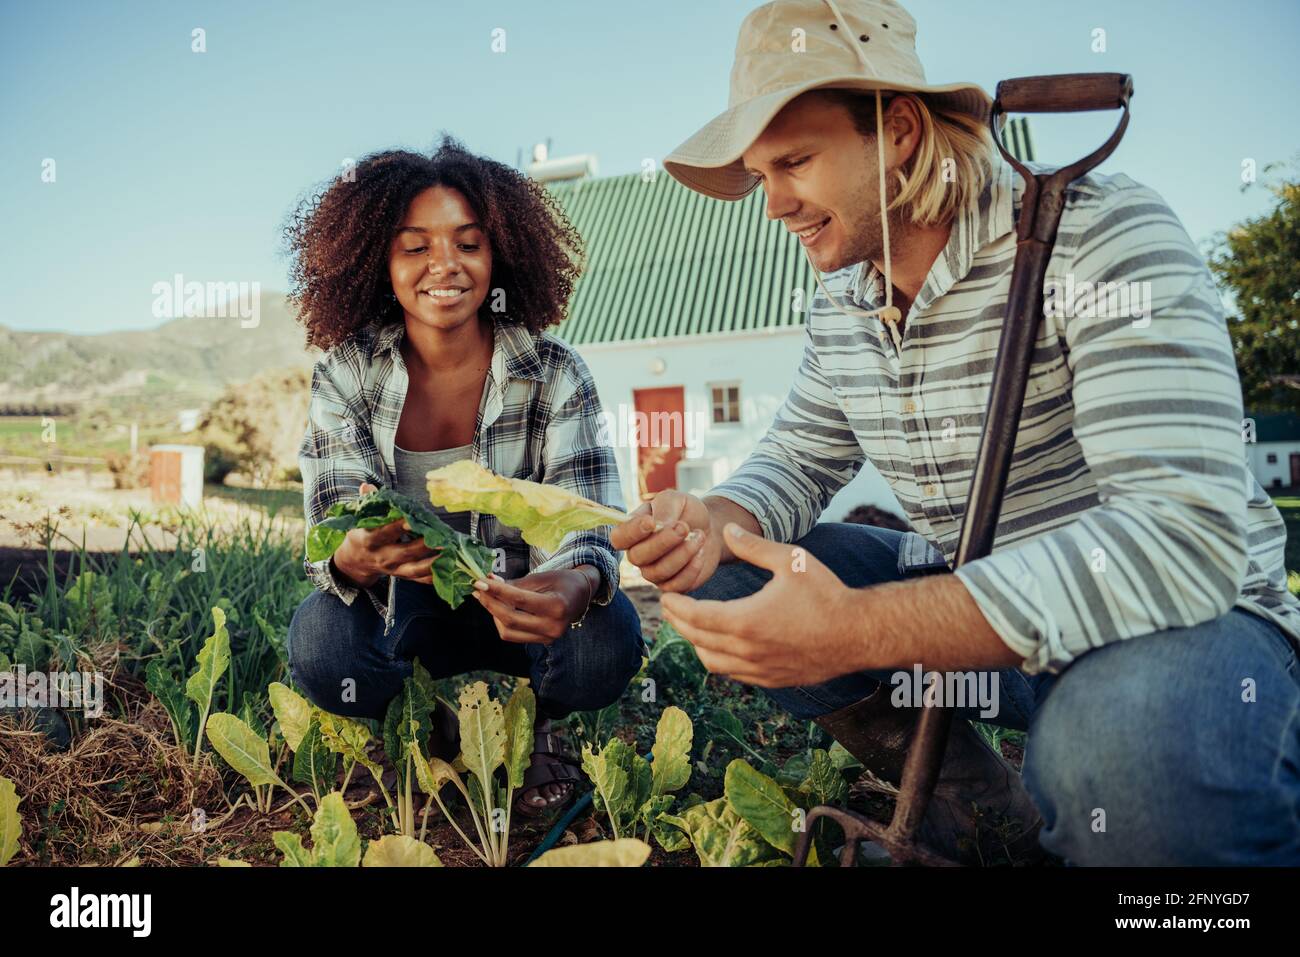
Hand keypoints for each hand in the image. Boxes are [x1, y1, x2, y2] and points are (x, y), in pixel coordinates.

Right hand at [332, 482, 443, 587]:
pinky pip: (420, 579)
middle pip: (404, 552)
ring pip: (415, 569)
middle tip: (439, 536)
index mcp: (370, 540)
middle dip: (422, 545)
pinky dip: (435, 576)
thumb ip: (366, 502)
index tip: (410, 520)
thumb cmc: (363, 534)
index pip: (384, 534)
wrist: (356, 561)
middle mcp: (382, 557)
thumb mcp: (360, 519)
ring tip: (449, 551)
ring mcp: (393, 569)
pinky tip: (449, 568)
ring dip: (433, 562)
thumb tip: (368, 486)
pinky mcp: (402, 576)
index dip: (397, 527)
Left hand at [471, 566, 598, 644]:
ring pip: (508, 631)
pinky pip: (514, 635)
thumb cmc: (562, 581)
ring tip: (487, 598)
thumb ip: (514, 584)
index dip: (496, 591)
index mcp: (556, 606)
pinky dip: (502, 622)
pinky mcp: (542, 641)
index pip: (518, 599)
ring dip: (493, 614)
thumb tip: (487, 582)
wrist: (582, 595)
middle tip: (478, 589)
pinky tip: (497, 608)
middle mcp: (553, 626)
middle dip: (490, 603)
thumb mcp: (540, 578)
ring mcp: (548, 637)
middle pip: (510, 619)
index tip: (479, 582)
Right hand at [610, 490, 720, 592]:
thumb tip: (657, 525)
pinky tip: (701, 552)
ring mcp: (653, 572)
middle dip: (662, 542)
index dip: (631, 532)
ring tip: (699, 536)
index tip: (650, 522)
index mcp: (633, 531)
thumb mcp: (676, 499)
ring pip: (658, 572)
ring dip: (682, 554)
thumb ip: (664, 508)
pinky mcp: (672, 584)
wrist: (710, 528)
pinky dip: (691, 569)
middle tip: (683, 527)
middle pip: (637, 557)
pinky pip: (676, 585)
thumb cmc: (687, 512)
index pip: (619, 538)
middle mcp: (639, 554)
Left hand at [659, 523, 863, 686]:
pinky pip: (733, 674)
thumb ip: (754, 545)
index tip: (667, 596)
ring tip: (693, 626)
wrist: (859, 634)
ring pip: (712, 663)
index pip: (694, 616)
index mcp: (745, 621)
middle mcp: (746, 651)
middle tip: (671, 608)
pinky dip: (719, 660)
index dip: (676, 606)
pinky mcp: (772, 681)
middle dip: (679, 623)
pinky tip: (722, 645)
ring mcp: (759, 670)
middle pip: (697, 640)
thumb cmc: (827, 593)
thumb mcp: (790, 560)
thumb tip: (728, 530)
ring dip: (697, 644)